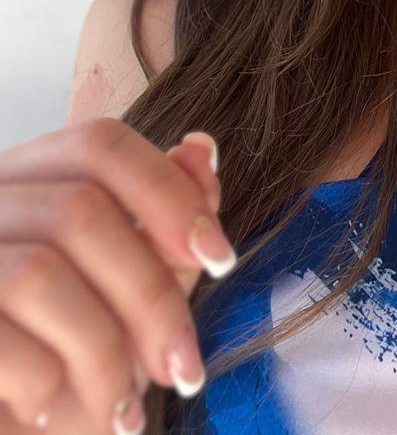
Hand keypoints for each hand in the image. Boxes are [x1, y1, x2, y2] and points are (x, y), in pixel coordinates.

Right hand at [0, 120, 231, 433]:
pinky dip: (46, 384)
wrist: (9, 430)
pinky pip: (0, 339)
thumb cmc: (62, 361)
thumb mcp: (126, 294)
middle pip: (80, 210)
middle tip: (184, 364)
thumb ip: (163, 229)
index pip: (99, 145)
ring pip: (39, 272)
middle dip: (150, 294)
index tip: (219, 256)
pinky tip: (54, 412)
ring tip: (125, 410)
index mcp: (25, 180)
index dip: (169, 191)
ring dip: (104, 353)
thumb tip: (202, 150)